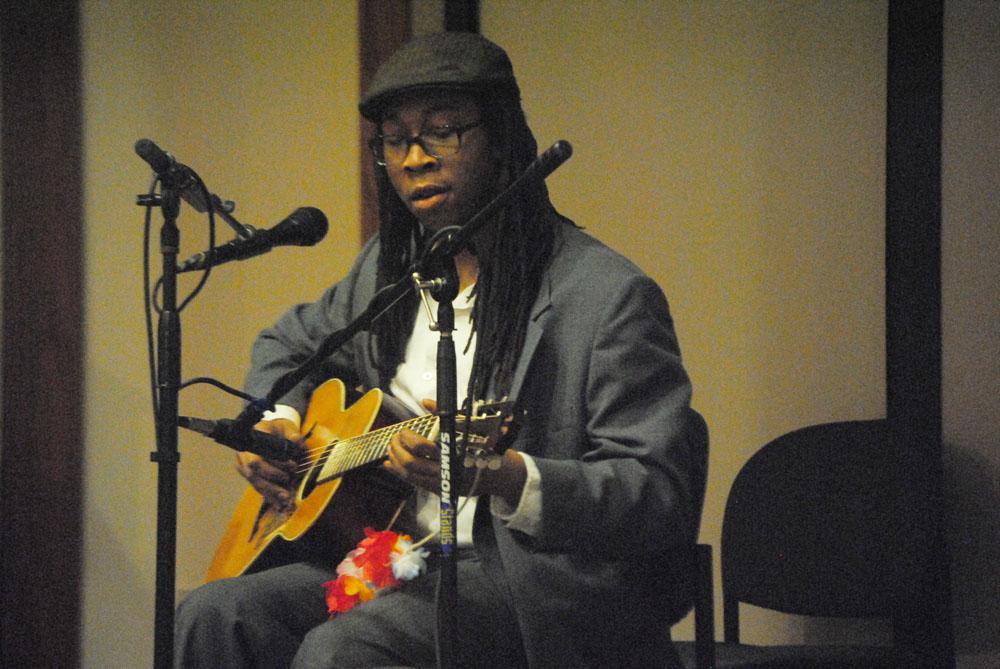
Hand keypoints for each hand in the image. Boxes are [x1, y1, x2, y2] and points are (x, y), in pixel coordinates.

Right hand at [234, 418, 300, 511]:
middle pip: (253, 472)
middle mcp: (243, 453)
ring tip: (285, 498)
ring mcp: (243, 464)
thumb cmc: (278, 429)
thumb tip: (296, 440)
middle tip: (289, 484)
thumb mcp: (286, 426)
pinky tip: (279, 502)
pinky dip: (269, 495)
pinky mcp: (249, 474)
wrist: (271, 432)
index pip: (256, 457)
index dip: (274, 465)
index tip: (292, 466)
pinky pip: (257, 486)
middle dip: (271, 482)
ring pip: (254, 482)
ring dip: (270, 491)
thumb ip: (292, 432)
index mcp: (251, 440)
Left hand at [383, 400, 526, 506]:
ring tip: (391, 448)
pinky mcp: (441, 490)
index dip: (407, 438)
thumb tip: (425, 402)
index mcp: (453, 452)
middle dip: (398, 449)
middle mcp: (446, 470)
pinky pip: (415, 483)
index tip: (403, 430)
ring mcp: (443, 482)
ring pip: (410, 475)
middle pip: (412, 463)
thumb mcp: (472, 426)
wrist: (498, 474)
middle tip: (395, 437)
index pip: (422, 447)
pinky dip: (400, 473)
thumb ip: (447, 414)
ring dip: (396, 461)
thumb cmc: (485, 446)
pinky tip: (391, 465)